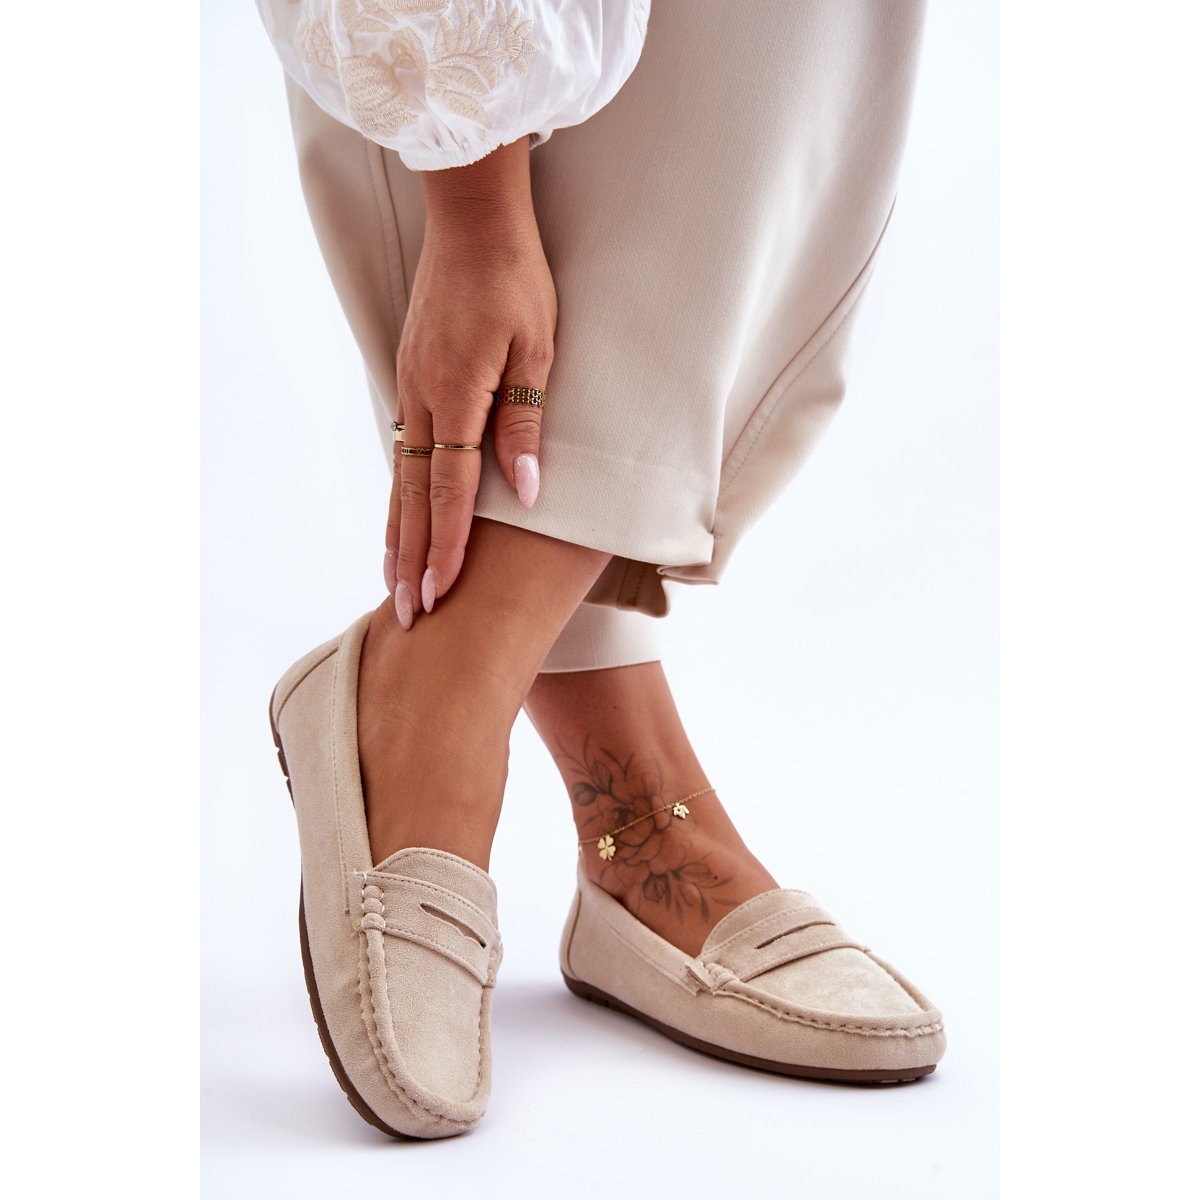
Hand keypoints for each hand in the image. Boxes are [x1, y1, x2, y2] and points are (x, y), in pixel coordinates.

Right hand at [383, 137, 555, 627]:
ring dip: (396, 531)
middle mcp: (423, 399)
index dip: (445, 547)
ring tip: (391, 578)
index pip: (449, 491)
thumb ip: (525, 425)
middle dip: (410, 557)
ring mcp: (411, 386)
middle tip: (404, 612)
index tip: (439, 594)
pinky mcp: (410, 374)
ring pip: (400, 476)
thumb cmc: (516, 280)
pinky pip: (403, 447)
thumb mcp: (538, 352)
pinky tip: (399, 512)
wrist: (472, 217)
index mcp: (457, 397)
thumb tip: (526, 493)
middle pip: (412, 496)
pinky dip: (398, 491)